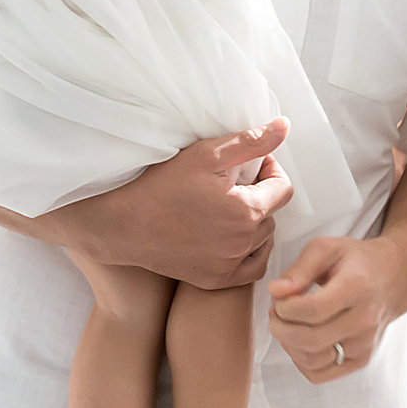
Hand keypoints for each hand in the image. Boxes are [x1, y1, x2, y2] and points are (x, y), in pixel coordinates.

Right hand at [47, 120, 293, 288]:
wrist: (123, 225)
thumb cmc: (161, 186)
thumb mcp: (206, 155)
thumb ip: (250, 142)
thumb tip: (283, 127)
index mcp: (247, 211)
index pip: (283, 188)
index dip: (270, 171)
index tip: (248, 165)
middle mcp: (243, 243)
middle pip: (272, 214)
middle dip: (259, 195)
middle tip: (231, 183)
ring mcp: (230, 265)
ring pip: (262, 240)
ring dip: (253, 223)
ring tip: (226, 207)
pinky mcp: (215, 280)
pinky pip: (251, 268)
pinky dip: (249, 253)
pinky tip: (231, 237)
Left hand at [267, 234, 406, 383]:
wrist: (394, 278)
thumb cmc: (356, 261)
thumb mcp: (327, 248)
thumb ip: (299, 268)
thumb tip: (276, 291)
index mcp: (357, 287)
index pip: (312, 310)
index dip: (285, 307)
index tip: (279, 297)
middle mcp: (365, 319)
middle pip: (310, 339)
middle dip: (280, 327)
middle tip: (276, 312)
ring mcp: (365, 344)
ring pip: (312, 361)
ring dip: (288, 345)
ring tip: (287, 324)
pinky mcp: (361, 360)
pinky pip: (320, 374)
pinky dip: (301, 361)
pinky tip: (301, 341)